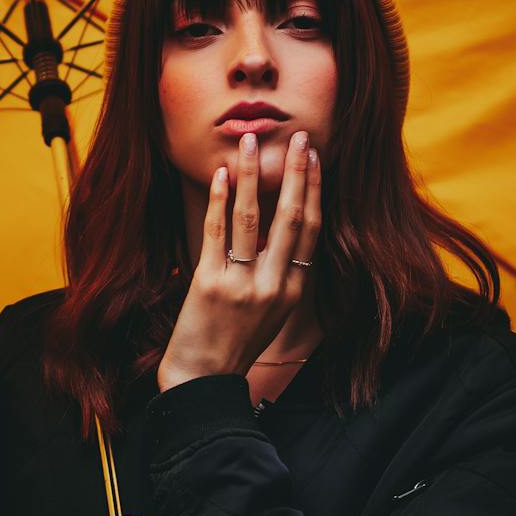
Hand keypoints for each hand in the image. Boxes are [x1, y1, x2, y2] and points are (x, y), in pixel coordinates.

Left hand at [159, 129, 322, 386]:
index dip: (314, 191)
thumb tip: (276, 225)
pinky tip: (223, 174)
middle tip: (300, 138)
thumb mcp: (271, 310)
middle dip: (297, 174)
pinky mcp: (210, 283)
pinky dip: (221, 200)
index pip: (311, 230)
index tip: (314, 159)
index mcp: (293, 290)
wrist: (201, 377)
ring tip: (252, 143)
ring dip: (253, 176)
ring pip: (253, 219)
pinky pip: (217, 232)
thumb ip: (277, 271)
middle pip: (291, 219)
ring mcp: (242, 285)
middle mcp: (273, 286)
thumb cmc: (234, 340)